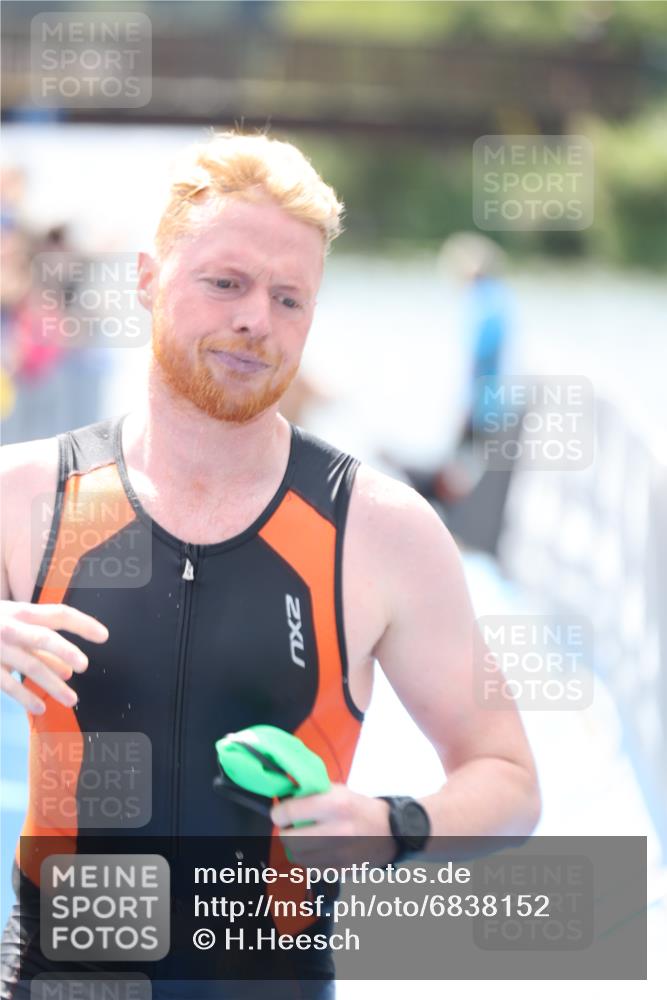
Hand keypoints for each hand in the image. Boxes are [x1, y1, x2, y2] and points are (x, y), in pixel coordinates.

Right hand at [0, 601, 108, 714]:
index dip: (82, 623)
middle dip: (64, 650)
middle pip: (42, 636)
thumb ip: (41, 648)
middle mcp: (10, 626)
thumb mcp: (15, 627)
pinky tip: (38, 708)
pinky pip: (6, 684)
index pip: (58, 614)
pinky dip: (24, 696)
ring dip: (52, 683)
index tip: (104, 636)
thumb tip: (69, 669)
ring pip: (28, 664)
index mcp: (22, 612)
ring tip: (71, 699)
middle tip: (84, 666)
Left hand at [270, 783, 396, 868]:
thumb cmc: (361, 808)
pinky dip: (309, 860)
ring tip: (303, 838)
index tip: (280, 813)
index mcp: (334, 804)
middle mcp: (335, 830)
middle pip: (289, 839)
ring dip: (295, 847)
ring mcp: (338, 854)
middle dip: (285, 832)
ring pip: (297, 857)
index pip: (290, 811)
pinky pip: (311, 869)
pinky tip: (317, 850)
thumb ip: (312, 795)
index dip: (279, 812)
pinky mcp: (340, 870)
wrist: (391, 831)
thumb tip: (286, 800)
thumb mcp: (339, 791)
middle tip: (290, 827)